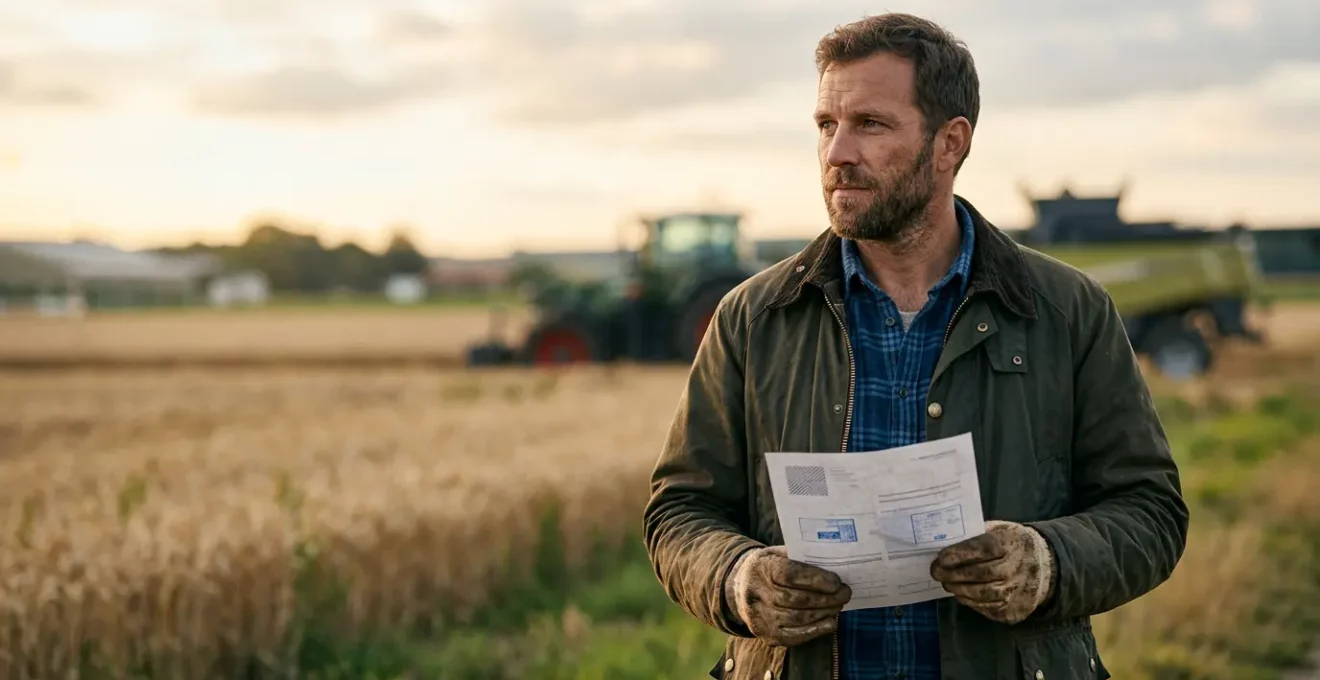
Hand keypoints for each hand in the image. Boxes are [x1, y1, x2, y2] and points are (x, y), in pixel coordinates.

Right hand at [723, 546, 852, 646]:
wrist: (739, 587)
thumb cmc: (768, 567)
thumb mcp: (777, 553)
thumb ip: (799, 556)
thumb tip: (832, 562)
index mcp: (761, 569)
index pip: (790, 575)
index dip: (816, 579)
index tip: (837, 581)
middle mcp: (757, 594)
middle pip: (798, 599)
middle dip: (827, 598)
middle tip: (845, 594)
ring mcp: (760, 617)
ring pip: (798, 619)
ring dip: (824, 613)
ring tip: (839, 605)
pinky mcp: (766, 635)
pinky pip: (795, 636)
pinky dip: (816, 630)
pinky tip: (830, 622)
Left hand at [929, 520, 1054, 623]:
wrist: (1047, 568)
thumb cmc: (1015, 544)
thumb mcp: (1002, 529)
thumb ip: (979, 532)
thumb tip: (950, 537)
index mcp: (1011, 544)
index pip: (982, 549)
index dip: (959, 554)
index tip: (940, 557)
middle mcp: (1015, 569)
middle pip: (979, 574)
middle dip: (953, 574)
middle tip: (936, 572)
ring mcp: (1016, 591)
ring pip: (982, 594)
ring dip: (959, 589)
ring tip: (947, 583)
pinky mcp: (1014, 609)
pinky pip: (987, 608)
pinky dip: (971, 602)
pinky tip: (962, 594)